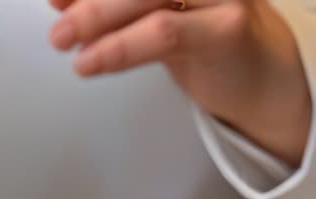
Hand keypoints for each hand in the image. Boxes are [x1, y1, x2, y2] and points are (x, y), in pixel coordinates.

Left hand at [48, 0, 311, 166]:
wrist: (259, 73)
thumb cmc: (201, 35)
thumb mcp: (145, 14)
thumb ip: (107, 4)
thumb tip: (58, 0)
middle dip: (88, 0)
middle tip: (57, 24)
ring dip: (96, 17)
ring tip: (63, 40)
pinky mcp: (228, 26)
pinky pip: (164, 32)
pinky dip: (119, 48)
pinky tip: (90, 62)